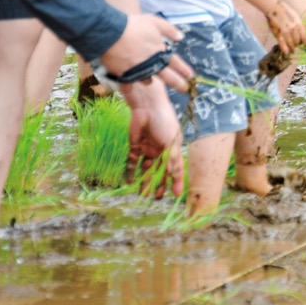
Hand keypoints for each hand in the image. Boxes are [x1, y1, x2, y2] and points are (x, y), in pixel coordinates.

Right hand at [101, 13, 192, 92]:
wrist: (110, 32)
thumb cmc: (133, 25)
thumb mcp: (155, 22)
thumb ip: (169, 30)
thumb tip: (181, 37)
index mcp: (160, 51)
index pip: (176, 63)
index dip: (184, 69)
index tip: (191, 76)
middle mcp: (151, 63)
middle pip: (167, 77)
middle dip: (178, 83)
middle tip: (184, 89)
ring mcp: (138, 70)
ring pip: (147, 80)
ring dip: (149, 81)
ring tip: (150, 82)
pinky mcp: (124, 74)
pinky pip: (129, 84)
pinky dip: (130, 86)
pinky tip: (131, 89)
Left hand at [121, 78, 183, 197]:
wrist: (147, 106)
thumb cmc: (164, 122)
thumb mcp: (171, 142)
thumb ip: (171, 160)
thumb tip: (174, 176)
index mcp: (173, 149)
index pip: (175, 168)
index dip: (176, 181)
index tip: (176, 195)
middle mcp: (161, 150)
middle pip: (160, 171)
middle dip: (158, 184)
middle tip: (156, 198)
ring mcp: (147, 148)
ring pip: (146, 168)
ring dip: (144, 180)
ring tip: (142, 194)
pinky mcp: (135, 146)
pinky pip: (132, 162)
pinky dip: (131, 171)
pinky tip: (129, 182)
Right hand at [265, 0, 305, 53]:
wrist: (273, 7)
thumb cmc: (284, 11)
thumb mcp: (295, 16)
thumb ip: (298, 25)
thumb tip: (303, 33)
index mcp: (298, 23)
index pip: (304, 35)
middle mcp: (293, 27)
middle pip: (298, 41)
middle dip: (298, 45)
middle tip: (297, 46)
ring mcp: (285, 30)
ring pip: (291, 43)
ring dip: (292, 48)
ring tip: (292, 50)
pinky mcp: (277, 33)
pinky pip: (282, 43)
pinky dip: (285, 48)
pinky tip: (287, 52)